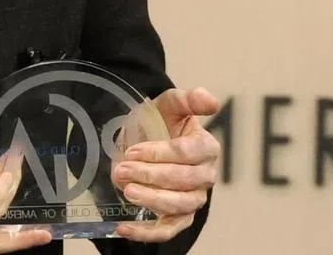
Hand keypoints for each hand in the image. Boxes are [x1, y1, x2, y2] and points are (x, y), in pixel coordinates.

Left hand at [112, 87, 219, 242]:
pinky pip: (168, 231)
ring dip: (151, 200)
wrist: (146, 140)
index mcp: (206, 147)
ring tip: (127, 191)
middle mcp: (205, 176)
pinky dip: (146, 233)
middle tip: (122, 170)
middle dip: (151, 176)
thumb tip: (210, 99)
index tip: (133, 151)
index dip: (160, 153)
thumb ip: (187, 99)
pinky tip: (124, 227)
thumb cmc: (159, 123)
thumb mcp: (168, 105)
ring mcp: (193, 199)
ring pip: (179, 207)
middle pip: (183, 181)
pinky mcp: (179, 218)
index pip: (189, 153)